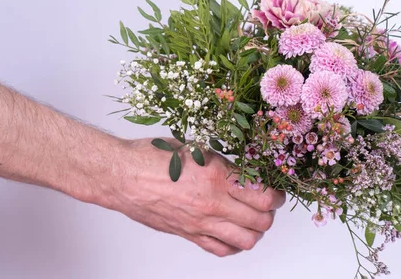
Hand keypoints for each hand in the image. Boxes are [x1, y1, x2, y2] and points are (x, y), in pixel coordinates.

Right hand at [106, 138, 285, 256]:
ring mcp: (201, 223)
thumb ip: (225, 165)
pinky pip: (221, 250)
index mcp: (218, 177)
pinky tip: (234, 233)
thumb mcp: (197, 149)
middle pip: (261, 221)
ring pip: (246, 241)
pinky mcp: (189, 235)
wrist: (123, 176)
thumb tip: (247, 173)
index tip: (276, 191)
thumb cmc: (154, 157)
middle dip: (270, 213)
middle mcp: (213, 204)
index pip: (264, 196)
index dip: (277, 195)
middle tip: (268, 204)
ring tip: (253, 219)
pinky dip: (234, 245)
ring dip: (256, 231)